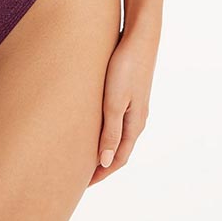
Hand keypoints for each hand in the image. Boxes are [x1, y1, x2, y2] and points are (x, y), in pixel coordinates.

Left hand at [88, 27, 157, 185]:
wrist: (140, 36)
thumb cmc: (125, 67)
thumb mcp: (114, 101)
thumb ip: (110, 131)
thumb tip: (105, 162)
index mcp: (135, 124)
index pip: (118, 158)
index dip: (101, 173)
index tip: (83, 183)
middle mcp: (137, 118)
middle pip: (119, 149)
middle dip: (102, 164)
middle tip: (81, 174)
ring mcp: (135, 104)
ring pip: (118, 133)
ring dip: (104, 146)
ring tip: (85, 152)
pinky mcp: (128, 90)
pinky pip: (117, 118)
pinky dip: (105, 128)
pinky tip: (93, 122)